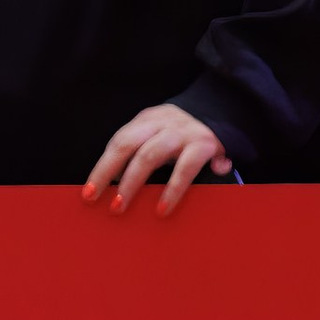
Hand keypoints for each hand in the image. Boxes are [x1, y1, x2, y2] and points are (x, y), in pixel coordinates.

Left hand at [84, 103, 232, 216]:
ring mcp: (183, 131)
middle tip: (96, 199)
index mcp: (148, 120)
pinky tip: (163, 208)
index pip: (119, 141)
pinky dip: (173, 189)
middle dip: (107, 172)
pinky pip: (185, 168)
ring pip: (150, 154)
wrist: (230, 111)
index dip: (102, 167)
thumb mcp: (162, 136)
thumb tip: (112, 187)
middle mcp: (162, 122)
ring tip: (121, 206)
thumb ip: (142, 152)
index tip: (88, 192)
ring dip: (132, 182)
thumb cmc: (187, 137)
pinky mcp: (206, 144)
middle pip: (126, 144)